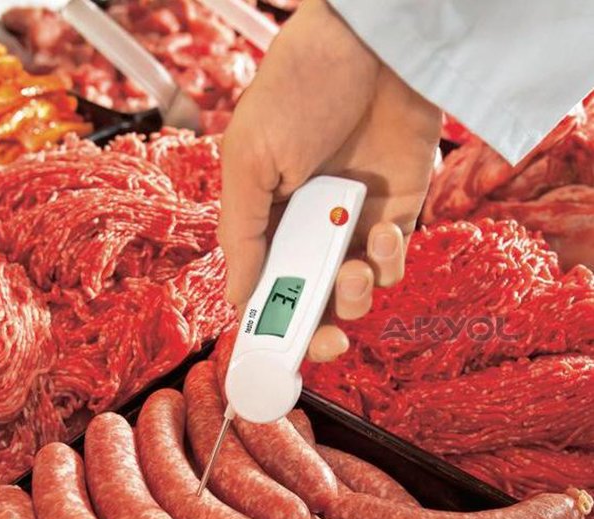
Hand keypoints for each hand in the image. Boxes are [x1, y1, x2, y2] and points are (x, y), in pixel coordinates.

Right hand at [218, 0, 440, 361]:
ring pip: (354, 289)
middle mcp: (307, 225)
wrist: (371, 48)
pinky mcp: (396, 212)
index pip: (262, 284)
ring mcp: (353, 221)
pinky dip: (389, 263)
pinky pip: (393, 261)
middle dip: (318, 326)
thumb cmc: (297, 92)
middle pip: (310, 297)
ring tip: (355, 270)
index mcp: (263, 217)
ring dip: (356, 295)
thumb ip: (242, 234)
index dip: (268, 323)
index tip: (275, 356)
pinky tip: (382, 235)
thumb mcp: (250, 161)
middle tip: (325, 338)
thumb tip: (237, 297)